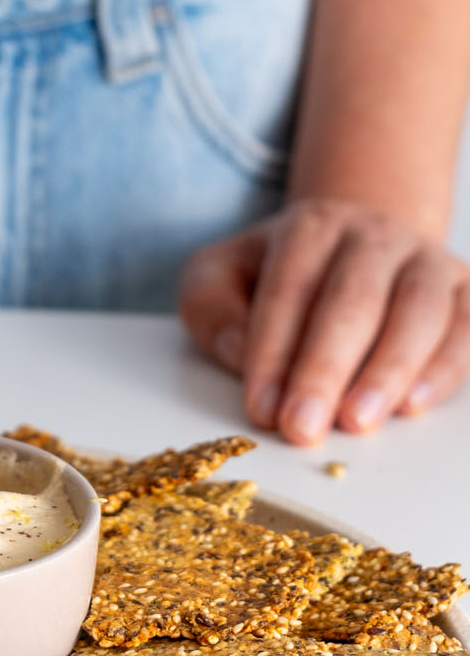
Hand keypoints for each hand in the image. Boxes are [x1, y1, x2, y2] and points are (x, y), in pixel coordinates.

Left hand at [178, 198, 469, 443]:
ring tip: (358, 421)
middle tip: (303, 427)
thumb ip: (212, 307)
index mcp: (311, 228)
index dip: (273, 353)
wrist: (359, 247)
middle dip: (325, 369)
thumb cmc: (280, 275)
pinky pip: (468, 326)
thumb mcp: (222, 276)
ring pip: (417, 311)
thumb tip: (239, 351)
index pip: (289, 290)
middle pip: (353, 301)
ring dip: (387, 370)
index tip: (261, 410)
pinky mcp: (466, 290)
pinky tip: (414, 405)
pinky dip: (445, 367)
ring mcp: (428, 261)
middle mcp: (375, 236)